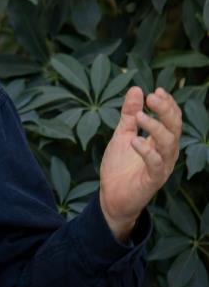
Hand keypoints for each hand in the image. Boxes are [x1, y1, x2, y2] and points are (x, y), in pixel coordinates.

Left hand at [99, 87, 181, 241]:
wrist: (111, 196)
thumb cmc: (120, 166)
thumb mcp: (122, 135)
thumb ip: (130, 115)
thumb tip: (136, 89)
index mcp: (161, 142)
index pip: (171, 120)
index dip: (167, 105)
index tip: (157, 91)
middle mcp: (166, 153)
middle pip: (174, 129)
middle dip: (165, 111)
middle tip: (152, 97)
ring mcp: (161, 167)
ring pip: (168, 144)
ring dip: (155, 127)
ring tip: (140, 116)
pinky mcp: (152, 180)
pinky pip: (156, 164)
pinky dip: (147, 151)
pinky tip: (135, 140)